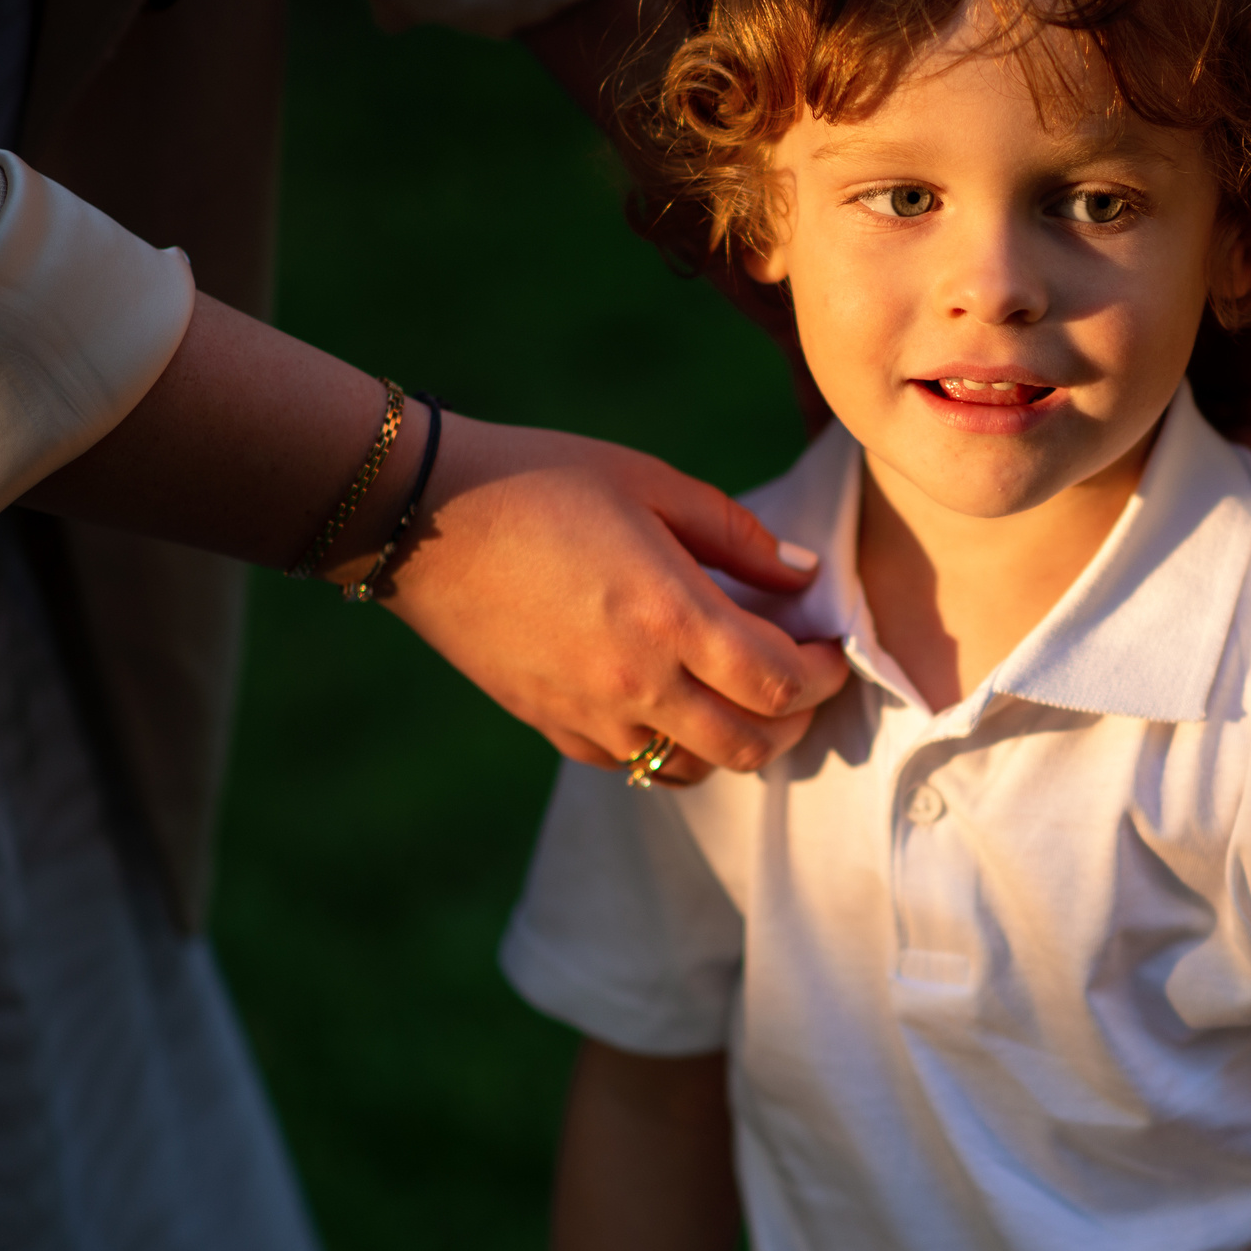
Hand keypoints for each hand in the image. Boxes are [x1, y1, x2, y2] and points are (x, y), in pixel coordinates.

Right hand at [381, 415, 847, 783]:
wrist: (421, 518)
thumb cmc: (540, 481)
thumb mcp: (651, 483)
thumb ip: (737, 536)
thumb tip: (802, 576)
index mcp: (673, 618)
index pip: (781, 683)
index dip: (824, 674)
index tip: (829, 649)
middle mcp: (639, 684)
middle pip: (753, 745)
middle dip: (795, 718)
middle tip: (798, 678)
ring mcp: (591, 715)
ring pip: (696, 769)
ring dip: (736, 741)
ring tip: (739, 694)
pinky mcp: (552, 727)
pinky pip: (635, 765)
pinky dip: (672, 747)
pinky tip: (673, 701)